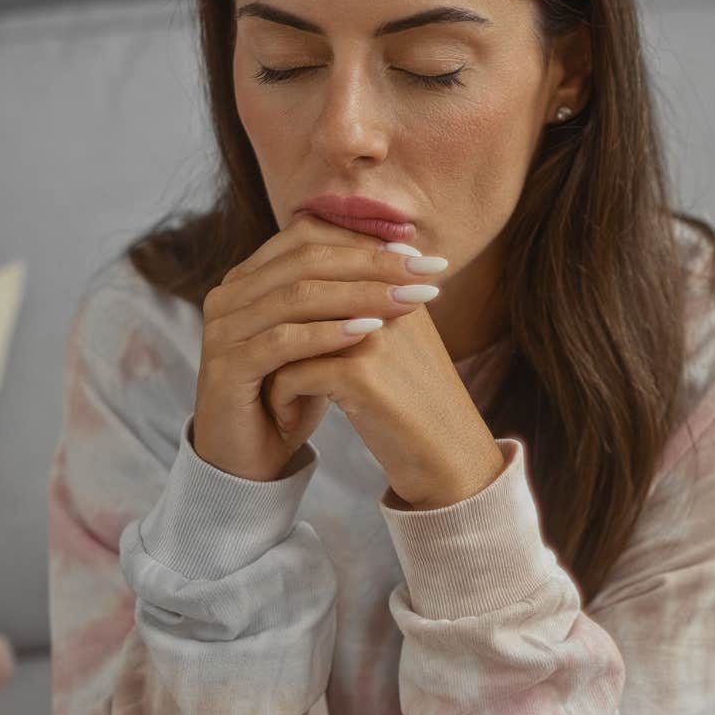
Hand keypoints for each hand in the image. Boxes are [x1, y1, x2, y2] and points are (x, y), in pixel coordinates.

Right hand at [192, 215, 449, 482]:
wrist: (250, 460)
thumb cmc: (292, 393)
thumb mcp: (323, 338)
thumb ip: (347, 295)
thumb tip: (406, 253)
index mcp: (249, 277)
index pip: (308, 236)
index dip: (364, 241)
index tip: (419, 256)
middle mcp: (229, 295)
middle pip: (306, 259)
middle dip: (372, 264)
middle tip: (425, 273)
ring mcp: (222, 329)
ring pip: (297, 297)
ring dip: (359, 295)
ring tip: (409, 301)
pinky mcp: (225, 367)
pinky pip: (282, 342)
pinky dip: (327, 333)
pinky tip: (369, 332)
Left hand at [259, 229, 505, 510]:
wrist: (450, 457)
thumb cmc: (419, 402)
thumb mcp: (399, 342)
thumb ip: (367, 305)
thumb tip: (316, 278)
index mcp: (399, 284)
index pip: (325, 256)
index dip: (290, 291)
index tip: (281, 330)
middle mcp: (388, 301)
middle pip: (303, 290)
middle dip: (275, 325)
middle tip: (264, 357)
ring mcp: (375, 336)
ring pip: (289, 332)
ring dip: (273, 363)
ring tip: (271, 387)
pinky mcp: (361, 376)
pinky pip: (291, 374)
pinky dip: (282, 398)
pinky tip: (288, 419)